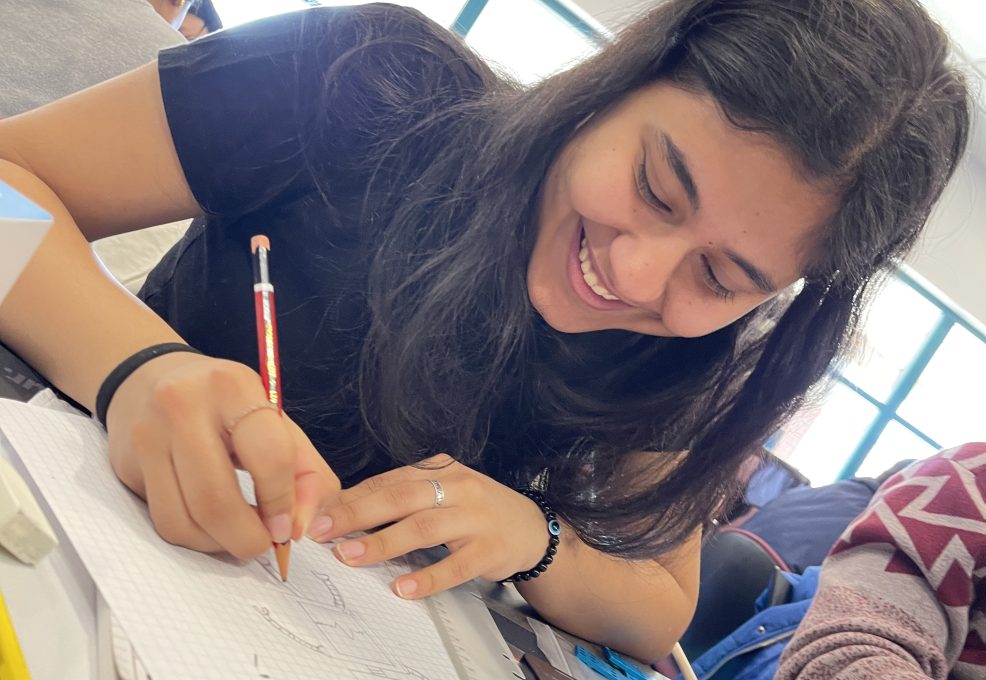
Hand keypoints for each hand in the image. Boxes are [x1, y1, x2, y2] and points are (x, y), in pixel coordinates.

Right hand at [105, 351, 340, 558]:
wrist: (149, 377)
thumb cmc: (224, 403)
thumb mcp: (273, 419)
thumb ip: (304, 469)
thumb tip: (302, 525)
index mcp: (233, 387)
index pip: (269, 457)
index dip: (283, 503)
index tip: (289, 527)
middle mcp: (184, 407)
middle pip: (216, 500)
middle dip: (247, 538)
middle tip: (264, 544)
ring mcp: (148, 436)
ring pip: (184, 521)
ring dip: (219, 544)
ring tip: (238, 533)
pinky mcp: (127, 464)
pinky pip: (163, 522)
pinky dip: (195, 537)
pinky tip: (211, 524)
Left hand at [306, 453, 550, 598]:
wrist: (532, 528)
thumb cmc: (477, 510)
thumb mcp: (443, 491)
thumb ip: (403, 497)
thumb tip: (347, 511)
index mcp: (440, 470)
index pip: (388, 481)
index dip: (351, 497)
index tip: (318, 513)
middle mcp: (457, 488)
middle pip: (399, 498)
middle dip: (356, 515)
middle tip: (323, 531)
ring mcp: (475, 518)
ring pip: (423, 528)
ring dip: (382, 543)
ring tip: (352, 556)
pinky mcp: (489, 549)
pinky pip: (454, 565)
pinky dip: (427, 577)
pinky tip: (404, 587)